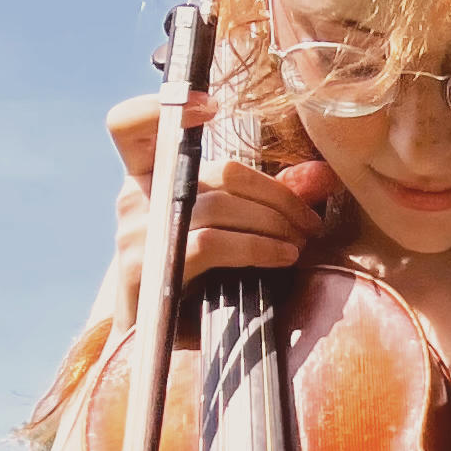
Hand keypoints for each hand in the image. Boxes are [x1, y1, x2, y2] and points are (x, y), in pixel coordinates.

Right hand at [105, 89, 338, 333]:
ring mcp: (135, 233)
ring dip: (273, 223)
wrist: (153, 346)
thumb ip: (263, 199)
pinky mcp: (146, 268)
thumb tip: (320, 177)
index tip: (211, 106)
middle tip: (308, 222)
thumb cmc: (194, 281)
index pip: (130, 126)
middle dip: (275, 195)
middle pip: (217, 171)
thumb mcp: (225, 231)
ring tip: (300, 243)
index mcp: (144, 178)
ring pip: (220, 207)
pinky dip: (257, 248)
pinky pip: (212, 243)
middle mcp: (133, 199)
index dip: (164, 105)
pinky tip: (284, 258)